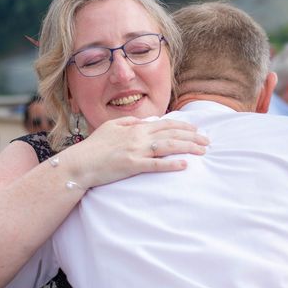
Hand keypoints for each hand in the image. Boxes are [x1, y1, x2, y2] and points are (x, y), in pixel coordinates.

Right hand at [62, 116, 208, 187]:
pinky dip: (171, 164)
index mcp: (135, 128)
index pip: (165, 124)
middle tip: (208, 141)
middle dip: (192, 137)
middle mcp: (137, 137)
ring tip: (203, 152)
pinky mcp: (131, 165)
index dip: (183, 126)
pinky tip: (184, 165)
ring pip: (167, 146)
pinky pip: (155, 164)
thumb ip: (129, 123)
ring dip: (188, 148)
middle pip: (171, 134)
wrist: (79, 164)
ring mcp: (135, 151)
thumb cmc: (93, 147)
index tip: (197, 129)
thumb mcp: (110, 128)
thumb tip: (145, 122)